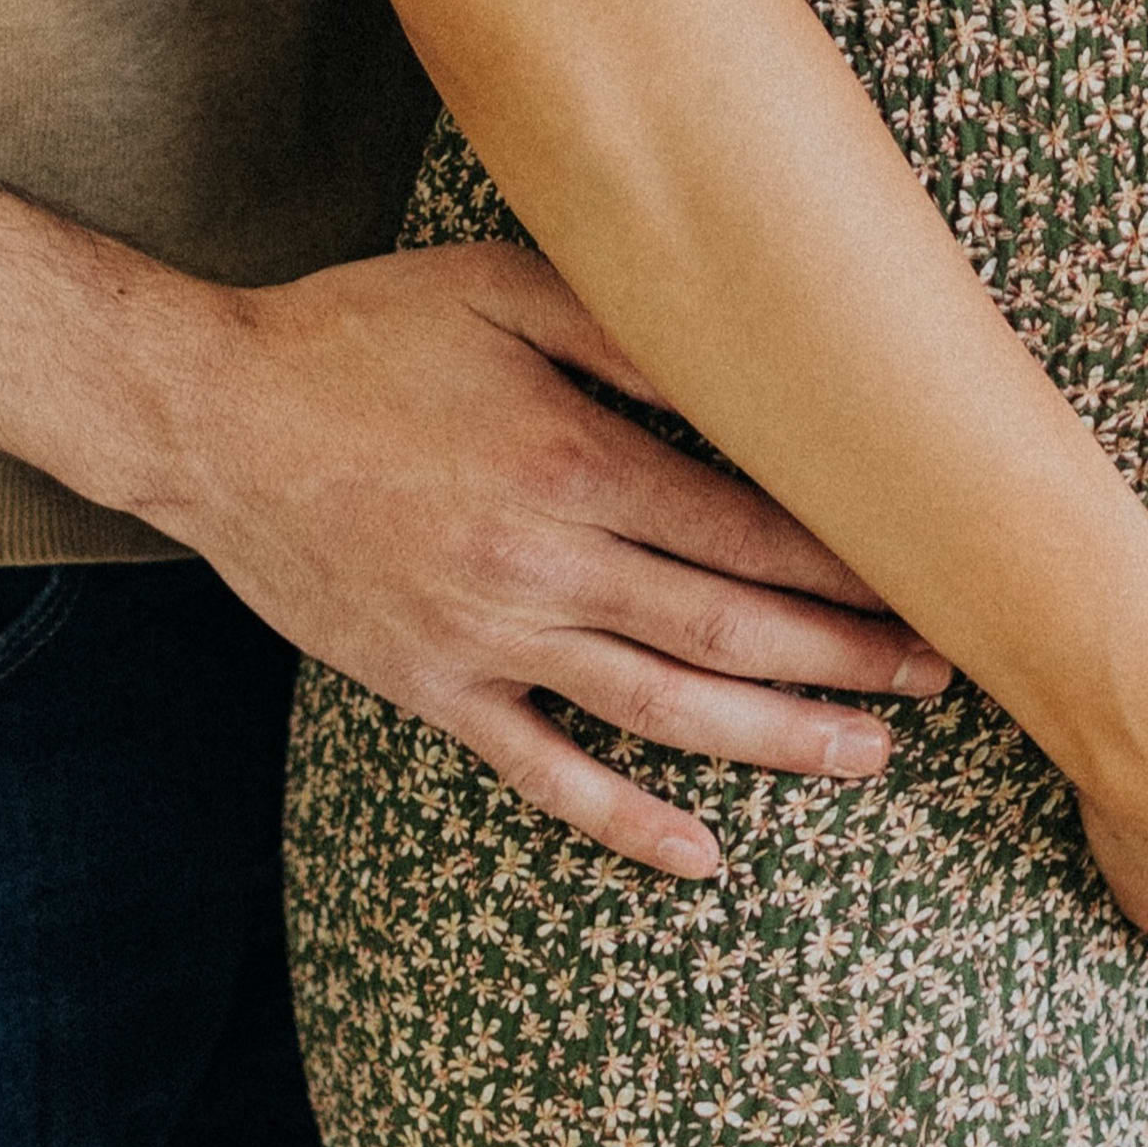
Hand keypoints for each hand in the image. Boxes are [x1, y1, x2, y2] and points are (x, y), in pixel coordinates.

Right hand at [146, 244, 950, 880]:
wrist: (208, 415)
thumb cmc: (359, 333)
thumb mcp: (497, 286)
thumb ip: (625, 329)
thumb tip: (744, 364)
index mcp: (567, 460)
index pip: (743, 528)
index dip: (844, 561)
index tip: (925, 573)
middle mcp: (540, 564)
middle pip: (726, 628)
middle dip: (844, 657)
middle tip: (939, 672)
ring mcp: (486, 640)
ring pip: (660, 712)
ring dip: (774, 740)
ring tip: (866, 755)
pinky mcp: (434, 690)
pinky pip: (544, 775)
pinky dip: (628, 823)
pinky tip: (704, 859)